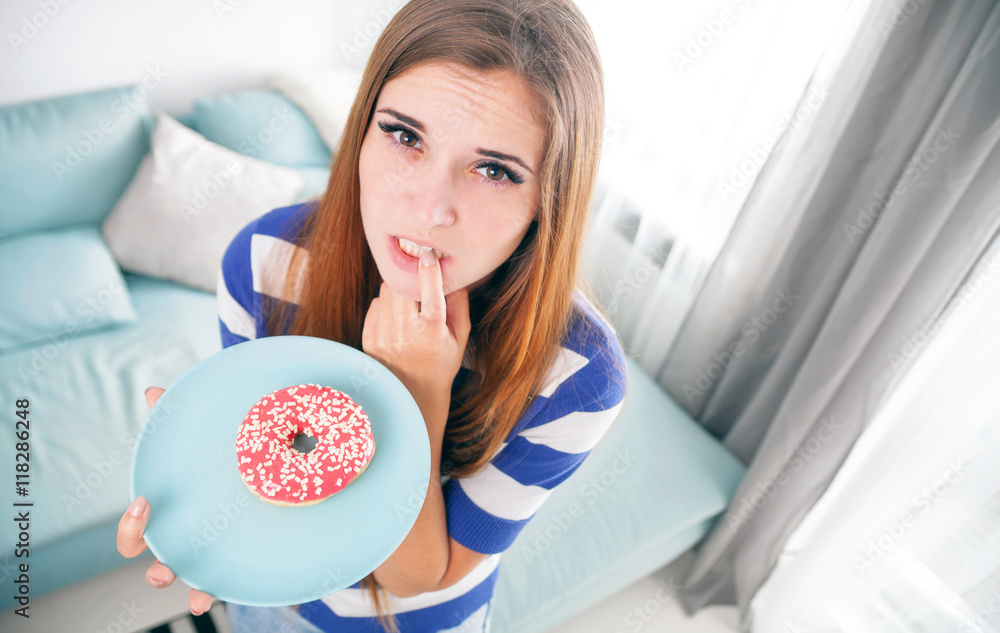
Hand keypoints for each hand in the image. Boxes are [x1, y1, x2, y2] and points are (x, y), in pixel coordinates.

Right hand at [116, 386, 215, 616]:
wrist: (262, 472)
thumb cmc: (216, 461)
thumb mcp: (198, 441)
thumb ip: (174, 419)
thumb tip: (153, 392)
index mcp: (168, 517)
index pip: (135, 534)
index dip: (132, 525)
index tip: (146, 502)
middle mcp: (184, 541)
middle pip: (158, 566)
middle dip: (157, 572)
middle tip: (161, 571)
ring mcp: (209, 555)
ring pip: (192, 582)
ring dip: (190, 592)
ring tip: (197, 594)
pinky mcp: (237, 562)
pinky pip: (226, 584)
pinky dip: (220, 592)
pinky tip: (222, 591)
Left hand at [362, 248, 471, 398]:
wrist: (414, 394)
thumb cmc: (442, 362)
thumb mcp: (460, 336)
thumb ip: (459, 305)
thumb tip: (453, 276)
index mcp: (431, 334)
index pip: (431, 296)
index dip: (429, 273)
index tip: (428, 254)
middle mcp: (405, 336)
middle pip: (400, 287)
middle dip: (409, 279)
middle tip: (416, 275)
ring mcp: (383, 339)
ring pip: (385, 293)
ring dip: (397, 291)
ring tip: (409, 303)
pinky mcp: (369, 340)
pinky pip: (375, 306)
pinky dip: (386, 305)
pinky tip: (397, 318)